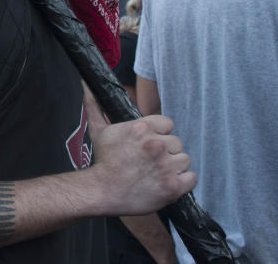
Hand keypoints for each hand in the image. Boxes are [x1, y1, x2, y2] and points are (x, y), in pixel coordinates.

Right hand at [84, 91, 196, 215]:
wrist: (101, 191)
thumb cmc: (102, 161)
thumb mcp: (98, 130)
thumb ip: (95, 106)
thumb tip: (85, 85)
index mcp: (142, 128)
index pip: (168, 124)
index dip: (160, 134)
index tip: (150, 145)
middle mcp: (156, 144)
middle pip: (177, 143)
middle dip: (167, 151)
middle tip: (151, 161)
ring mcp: (165, 166)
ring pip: (184, 160)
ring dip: (175, 167)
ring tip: (158, 173)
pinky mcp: (172, 186)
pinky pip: (191, 178)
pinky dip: (183, 182)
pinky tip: (167, 183)